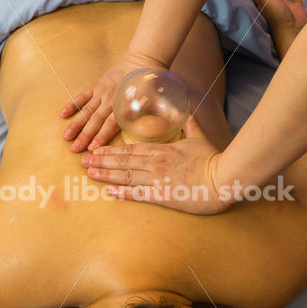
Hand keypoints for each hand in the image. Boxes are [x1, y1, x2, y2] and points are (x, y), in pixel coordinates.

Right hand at [59, 52, 167, 152]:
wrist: (143, 60)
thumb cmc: (152, 84)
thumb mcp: (161, 100)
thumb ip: (164, 114)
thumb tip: (176, 122)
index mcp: (125, 106)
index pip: (111, 124)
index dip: (102, 137)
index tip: (93, 149)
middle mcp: (111, 100)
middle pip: (95, 120)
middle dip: (84, 136)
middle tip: (75, 150)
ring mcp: (101, 92)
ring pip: (86, 110)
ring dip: (75, 124)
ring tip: (66, 137)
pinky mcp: (96, 85)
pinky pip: (81, 96)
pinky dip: (72, 105)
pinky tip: (62, 114)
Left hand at [80, 115, 228, 213]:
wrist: (223, 178)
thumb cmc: (212, 159)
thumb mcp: (199, 138)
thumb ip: (189, 125)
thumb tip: (186, 112)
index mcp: (162, 150)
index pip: (130, 148)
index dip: (111, 149)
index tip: (97, 149)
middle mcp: (155, 163)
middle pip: (123, 161)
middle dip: (101, 161)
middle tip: (83, 161)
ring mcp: (157, 180)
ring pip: (126, 176)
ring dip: (106, 174)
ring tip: (90, 173)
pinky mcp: (163, 195)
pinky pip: (138, 194)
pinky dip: (122, 192)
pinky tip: (109, 191)